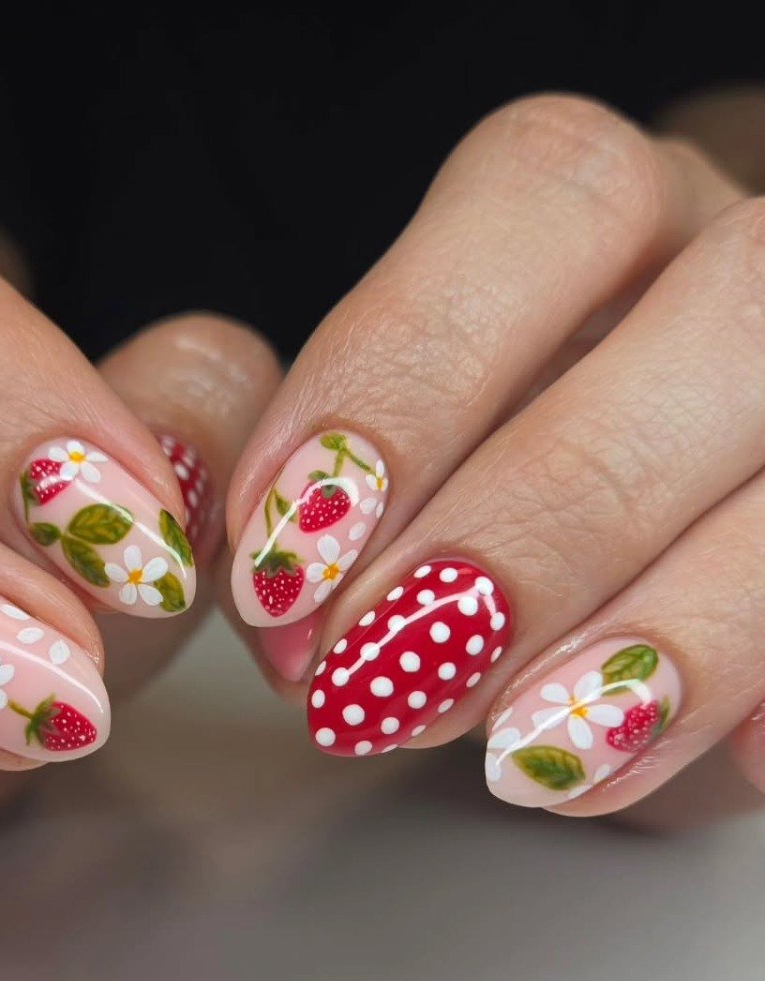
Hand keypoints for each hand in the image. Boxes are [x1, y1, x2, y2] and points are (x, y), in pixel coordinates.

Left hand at [225, 92, 764, 825]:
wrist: (619, 533)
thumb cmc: (464, 477)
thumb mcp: (366, 466)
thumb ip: (310, 490)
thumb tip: (273, 587)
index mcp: (605, 220)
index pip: (542, 197)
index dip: (406, 371)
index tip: (285, 553)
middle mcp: (740, 280)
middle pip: (726, 317)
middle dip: (537, 515)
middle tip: (379, 673)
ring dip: (654, 630)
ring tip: (503, 751)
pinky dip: (743, 703)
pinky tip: (615, 772)